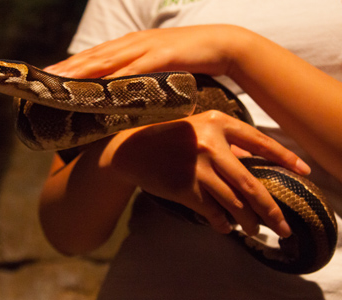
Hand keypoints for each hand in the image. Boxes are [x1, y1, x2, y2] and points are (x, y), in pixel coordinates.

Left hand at [44, 25, 244, 78]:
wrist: (222, 45)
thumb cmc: (188, 60)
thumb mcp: (157, 69)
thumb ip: (137, 79)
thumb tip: (119, 99)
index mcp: (129, 46)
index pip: (93, 57)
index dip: (69, 66)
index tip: (47, 77)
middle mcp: (132, 44)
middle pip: (93, 58)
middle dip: (67, 69)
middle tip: (43, 80)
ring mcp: (146, 49)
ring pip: (107, 61)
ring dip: (82, 71)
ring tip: (61, 82)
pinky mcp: (162, 57)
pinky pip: (135, 70)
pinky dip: (116, 79)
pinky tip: (101, 88)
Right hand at [101, 111, 309, 236]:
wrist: (129, 150)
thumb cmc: (165, 138)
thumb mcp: (195, 129)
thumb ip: (224, 142)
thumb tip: (252, 162)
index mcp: (217, 123)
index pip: (260, 142)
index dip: (284, 158)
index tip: (304, 171)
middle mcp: (210, 144)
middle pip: (251, 184)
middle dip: (270, 210)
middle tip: (282, 227)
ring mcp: (197, 167)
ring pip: (234, 202)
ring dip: (247, 221)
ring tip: (253, 229)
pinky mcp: (184, 187)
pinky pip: (212, 212)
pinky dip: (223, 224)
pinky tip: (226, 228)